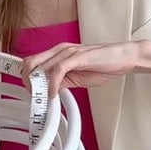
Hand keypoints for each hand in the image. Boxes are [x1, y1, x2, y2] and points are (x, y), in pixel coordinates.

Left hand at [22, 42, 143, 96]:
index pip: (32, 62)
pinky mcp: (77, 57)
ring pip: (41, 67)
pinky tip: (53, 94)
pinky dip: (51, 85)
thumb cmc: (103, 64)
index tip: (29, 92)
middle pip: (30, 63)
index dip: (26, 78)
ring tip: (42, 99)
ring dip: (38, 86)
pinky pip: (57, 71)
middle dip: (28, 83)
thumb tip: (47, 92)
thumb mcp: (76, 76)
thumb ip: (61, 82)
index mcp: (59, 53)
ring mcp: (68, 52)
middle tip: (35, 98)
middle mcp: (60, 50)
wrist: (124, 57)